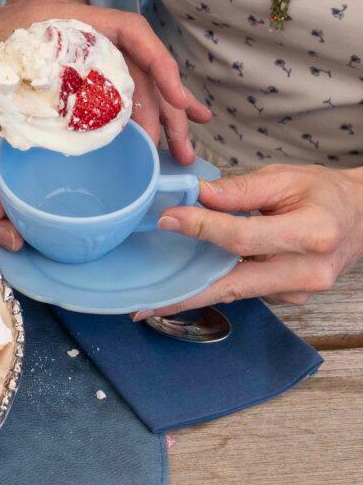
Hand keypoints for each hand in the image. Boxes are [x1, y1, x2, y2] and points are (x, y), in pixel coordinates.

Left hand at [0, 0, 210, 249]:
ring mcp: (77, 59)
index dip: (156, 62)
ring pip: (131, 85)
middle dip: (167, 106)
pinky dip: (134, 119)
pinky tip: (154, 142)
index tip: (173, 95)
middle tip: (179, 150)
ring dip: (159, 117)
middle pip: (138, 67)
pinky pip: (110, 98)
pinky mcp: (69, 82)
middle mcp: (78, 37)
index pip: (127, 31)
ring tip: (180, 154)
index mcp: (61, 21)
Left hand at [134, 165, 362, 317]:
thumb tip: (195, 195)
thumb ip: (239, 189)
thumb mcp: (285, 178)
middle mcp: (306, 270)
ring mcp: (299, 291)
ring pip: (237, 291)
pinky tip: (190, 283)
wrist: (362, 218)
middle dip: (186, 295)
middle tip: (144, 306)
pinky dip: (217, 286)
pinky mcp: (290, 298)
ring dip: (195, 293)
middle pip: (235, 283)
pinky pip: (246, 290)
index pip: (243, 236)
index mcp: (311, 233)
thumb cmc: (323, 194)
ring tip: (152, 300)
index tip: (167, 220)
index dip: (201, 228)